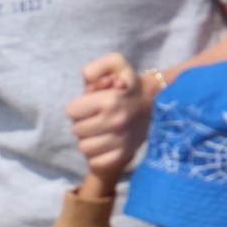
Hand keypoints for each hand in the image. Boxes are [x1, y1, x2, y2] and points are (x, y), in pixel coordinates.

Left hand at [66, 53, 150, 188]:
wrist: (155, 104)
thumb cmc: (128, 84)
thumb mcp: (115, 64)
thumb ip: (95, 68)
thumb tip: (87, 84)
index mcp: (110, 100)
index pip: (71, 111)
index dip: (78, 107)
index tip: (90, 104)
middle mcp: (116, 122)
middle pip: (76, 130)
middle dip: (82, 122)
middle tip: (96, 117)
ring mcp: (121, 141)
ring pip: (84, 147)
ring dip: (88, 139)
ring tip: (100, 130)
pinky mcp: (123, 155)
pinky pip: (95, 162)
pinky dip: (96, 155)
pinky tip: (104, 143)